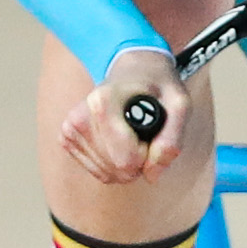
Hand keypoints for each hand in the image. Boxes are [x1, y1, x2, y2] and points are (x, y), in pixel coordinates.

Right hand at [61, 47, 189, 181]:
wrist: (133, 71)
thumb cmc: (157, 87)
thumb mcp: (179, 104)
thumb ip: (172, 140)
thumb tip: (151, 176)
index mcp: (103, 102)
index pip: (126, 159)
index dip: (147, 154)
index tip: (151, 132)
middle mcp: (80, 117)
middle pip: (117, 170)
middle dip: (138, 161)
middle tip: (144, 134)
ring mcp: (70, 129)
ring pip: (106, 174)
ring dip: (126, 164)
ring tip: (132, 135)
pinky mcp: (67, 139)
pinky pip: (97, 172)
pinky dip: (114, 164)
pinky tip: (119, 142)